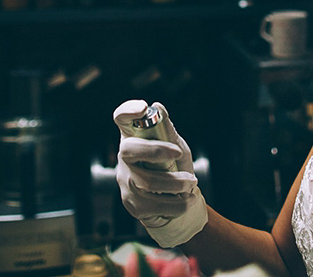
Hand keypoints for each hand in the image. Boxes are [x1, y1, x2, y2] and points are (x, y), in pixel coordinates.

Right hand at [113, 100, 207, 247]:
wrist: (177, 200)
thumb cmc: (173, 166)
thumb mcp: (176, 146)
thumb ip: (167, 131)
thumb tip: (159, 107)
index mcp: (133, 136)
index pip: (121, 118)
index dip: (127, 111)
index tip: (143, 107)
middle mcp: (124, 157)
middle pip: (129, 149)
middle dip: (155, 150)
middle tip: (179, 153)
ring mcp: (126, 181)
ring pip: (147, 181)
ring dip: (176, 182)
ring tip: (191, 181)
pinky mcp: (132, 203)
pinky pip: (155, 205)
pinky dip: (178, 203)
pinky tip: (187, 198)